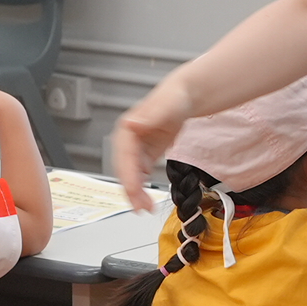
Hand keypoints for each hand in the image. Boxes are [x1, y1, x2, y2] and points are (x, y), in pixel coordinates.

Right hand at [110, 78, 192, 210]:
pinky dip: (142, 188)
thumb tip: (132, 124)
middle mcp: (127, 141)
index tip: (134, 192)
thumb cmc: (173, 98)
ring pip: (131, 176)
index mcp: (127, 130)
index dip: (128, 177)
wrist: (183, 97)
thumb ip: (149, 116)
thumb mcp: (165, 106)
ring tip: (147, 208)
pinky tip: (147, 199)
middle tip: (142, 208)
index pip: (124, 158)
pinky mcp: (145, 154)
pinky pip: (140, 175)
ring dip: (137, 193)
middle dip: (132, 191)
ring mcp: (135, 149)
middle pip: (125, 170)